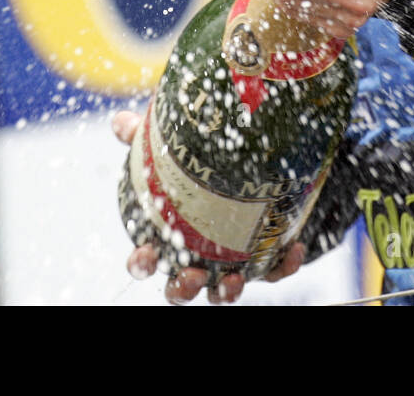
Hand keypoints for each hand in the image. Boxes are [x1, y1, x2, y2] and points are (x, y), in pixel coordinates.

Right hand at [112, 109, 304, 303]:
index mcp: (171, 236)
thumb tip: (121, 123)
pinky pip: (274, 270)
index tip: (145, 253)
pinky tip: (292, 249)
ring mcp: (232, 261)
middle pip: (183, 287)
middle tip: (193, 275)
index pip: (147, 259)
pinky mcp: (266, 260)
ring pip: (224, 290)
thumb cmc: (198, 164)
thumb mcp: (171, 145)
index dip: (142, 262)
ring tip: (234, 278)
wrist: (251, 165)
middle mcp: (199, 257)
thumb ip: (144, 135)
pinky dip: (283, 264)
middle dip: (185, 287)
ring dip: (227, 291)